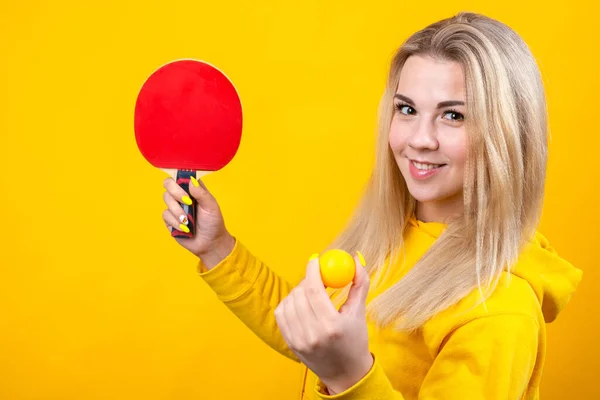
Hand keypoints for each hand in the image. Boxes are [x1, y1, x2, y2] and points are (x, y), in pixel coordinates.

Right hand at [162, 176, 233, 266]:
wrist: (210, 243)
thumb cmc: (213, 223)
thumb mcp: (211, 206)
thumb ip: (202, 193)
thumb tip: (191, 180)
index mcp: (193, 189)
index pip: (181, 176)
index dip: (180, 179)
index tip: (187, 188)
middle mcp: (182, 196)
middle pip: (168, 184)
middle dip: (176, 193)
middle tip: (187, 203)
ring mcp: (175, 207)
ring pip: (166, 199)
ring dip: (178, 211)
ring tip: (188, 221)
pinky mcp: (170, 220)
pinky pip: (166, 215)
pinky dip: (176, 222)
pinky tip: (185, 229)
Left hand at [274, 253, 373, 394]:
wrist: (345, 373)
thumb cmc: (355, 340)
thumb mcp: (360, 312)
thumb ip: (359, 283)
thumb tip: (356, 259)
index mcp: (332, 325)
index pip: (315, 290)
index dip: (312, 270)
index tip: (315, 259)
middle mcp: (313, 334)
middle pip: (300, 294)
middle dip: (307, 279)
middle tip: (315, 275)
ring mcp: (299, 340)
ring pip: (289, 302)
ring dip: (298, 291)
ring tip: (310, 292)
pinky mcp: (290, 343)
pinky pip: (281, 314)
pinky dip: (289, 303)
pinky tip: (300, 303)